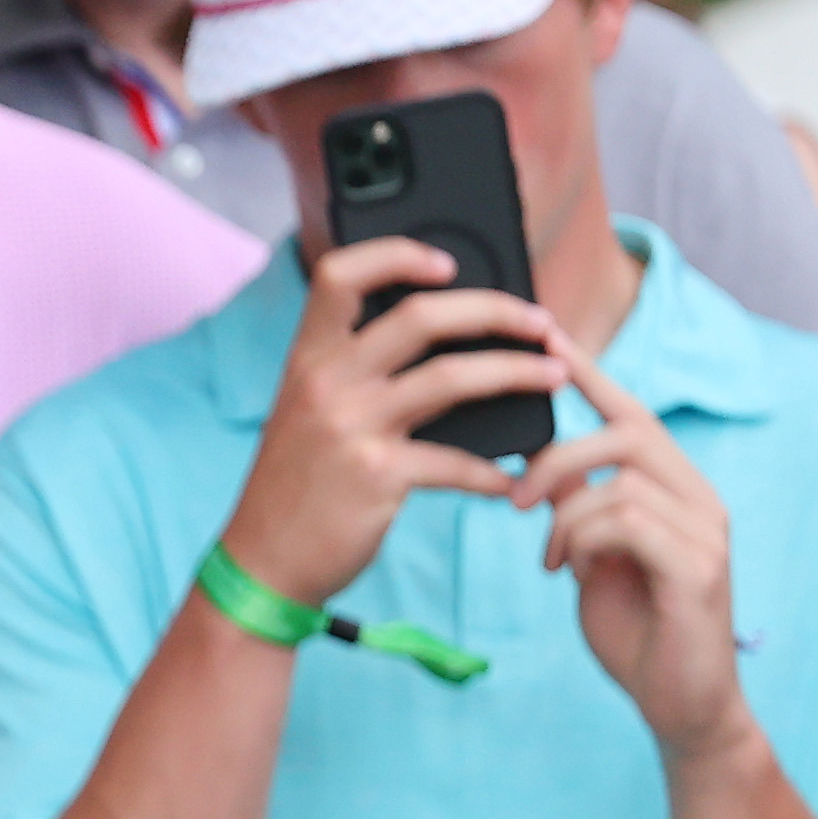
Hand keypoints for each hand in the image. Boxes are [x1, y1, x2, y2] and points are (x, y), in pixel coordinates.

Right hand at [206, 234, 543, 611]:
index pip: (341, 276)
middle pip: (421, 316)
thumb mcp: (306, 416)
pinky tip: (511, 480)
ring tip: (555, 375)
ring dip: (517, 372)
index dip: (397, 256)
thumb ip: (355, 377)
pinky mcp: (376, 475)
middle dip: (495, 311)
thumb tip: (443, 349)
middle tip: (540, 322)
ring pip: (452, 377)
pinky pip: (456, 461)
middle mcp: (326, 383)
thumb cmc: (294, 488)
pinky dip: (493, 471)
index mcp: (307, 359)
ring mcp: (351, 426)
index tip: (447, 263)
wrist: (262, 563)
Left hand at [510, 332, 747, 760]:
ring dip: (565, 514)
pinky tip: (571, 573)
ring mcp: (706, 530)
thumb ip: (578, 510)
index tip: (542, 334)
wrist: (680, 705)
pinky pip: (627, 521)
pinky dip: (583, 540)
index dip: (588, 373)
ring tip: (551, 557)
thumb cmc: (638, 630)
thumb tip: (541, 471)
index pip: (632, 412)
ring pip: (619, 479)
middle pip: (628, 431)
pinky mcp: (698, 568)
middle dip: (558, 455)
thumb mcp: (593, 558)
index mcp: (675, 488)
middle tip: (515, 498)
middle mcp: (700, 497)